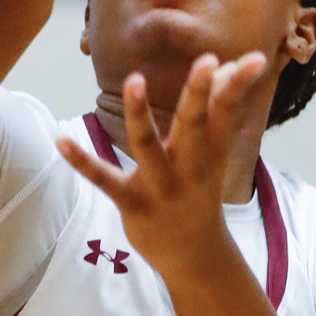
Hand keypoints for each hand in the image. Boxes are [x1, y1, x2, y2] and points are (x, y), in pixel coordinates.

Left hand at [58, 53, 267, 285]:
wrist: (195, 257)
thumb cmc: (199, 193)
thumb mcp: (213, 155)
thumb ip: (216, 111)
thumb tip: (225, 66)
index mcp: (211, 152)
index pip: (226, 112)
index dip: (237, 84)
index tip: (253, 58)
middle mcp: (189, 166)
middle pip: (194, 123)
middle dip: (199, 92)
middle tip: (206, 60)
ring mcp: (160, 187)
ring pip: (148, 145)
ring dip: (140, 113)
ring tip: (134, 80)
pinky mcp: (132, 204)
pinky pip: (104, 179)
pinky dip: (82, 161)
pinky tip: (61, 139)